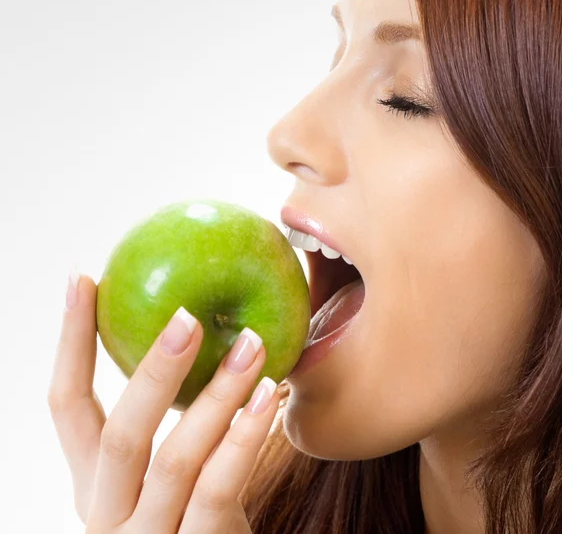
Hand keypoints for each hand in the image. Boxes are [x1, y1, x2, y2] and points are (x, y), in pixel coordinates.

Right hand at [48, 273, 279, 532]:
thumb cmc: (195, 512)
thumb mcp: (170, 469)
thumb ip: (174, 417)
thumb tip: (200, 321)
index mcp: (95, 480)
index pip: (66, 405)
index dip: (71, 341)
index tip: (83, 278)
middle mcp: (108, 510)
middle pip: (119, 434)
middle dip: (152, 370)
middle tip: (187, 315)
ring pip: (172, 458)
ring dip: (216, 395)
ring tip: (251, 344)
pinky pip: (216, 488)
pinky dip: (243, 437)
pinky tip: (269, 395)